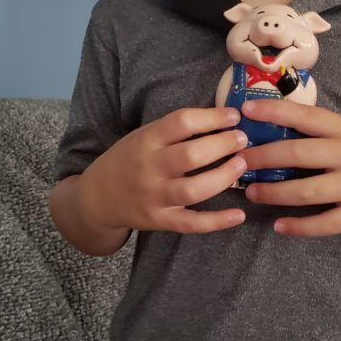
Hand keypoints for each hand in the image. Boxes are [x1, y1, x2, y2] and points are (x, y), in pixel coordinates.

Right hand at [79, 106, 248, 234]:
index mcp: (146, 140)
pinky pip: (191, 224)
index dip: (213, 117)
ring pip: (194, 189)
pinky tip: (239, 214)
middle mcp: (149, 168)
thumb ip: (174, 130)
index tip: (234, 116)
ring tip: (242, 164)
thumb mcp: (143, 136)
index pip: (182, 122)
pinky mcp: (160, 221)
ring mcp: (154, 197)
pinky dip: (217, 221)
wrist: (98, 198)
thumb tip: (220, 119)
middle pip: (191, 155)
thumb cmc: (129, 160)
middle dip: (223, 145)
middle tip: (242, 139)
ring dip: (223, 177)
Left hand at [240, 99, 340, 236]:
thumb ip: (332, 130)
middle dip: (261, 158)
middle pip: (296, 155)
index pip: (305, 116)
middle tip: (238, 160)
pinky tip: (280, 226)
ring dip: (273, 193)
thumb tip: (290, 126)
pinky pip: (325, 223)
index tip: (245, 110)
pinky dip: (299, 226)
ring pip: (304, 191)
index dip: (273, 112)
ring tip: (252, 192)